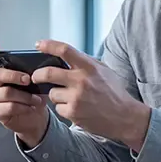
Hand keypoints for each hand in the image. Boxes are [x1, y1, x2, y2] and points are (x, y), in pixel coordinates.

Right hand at [0, 42, 49, 147]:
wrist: (35, 118)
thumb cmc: (34, 95)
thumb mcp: (35, 82)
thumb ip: (33, 73)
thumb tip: (41, 68)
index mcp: (2, 70)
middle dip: (14, 76)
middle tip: (28, 80)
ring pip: (6, 92)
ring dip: (25, 96)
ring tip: (37, 100)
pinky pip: (9, 107)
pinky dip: (24, 107)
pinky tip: (31, 108)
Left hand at [31, 40, 150, 150]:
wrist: (125, 117)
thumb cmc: (114, 92)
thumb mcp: (104, 71)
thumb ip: (85, 63)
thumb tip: (65, 55)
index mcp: (89, 67)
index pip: (64, 50)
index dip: (48, 45)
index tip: (38, 44)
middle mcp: (82, 81)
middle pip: (48, 73)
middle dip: (38, 75)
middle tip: (35, 77)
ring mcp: (77, 98)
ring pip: (52, 93)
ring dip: (56, 95)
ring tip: (70, 98)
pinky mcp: (74, 113)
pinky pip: (58, 108)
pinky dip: (63, 108)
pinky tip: (76, 109)